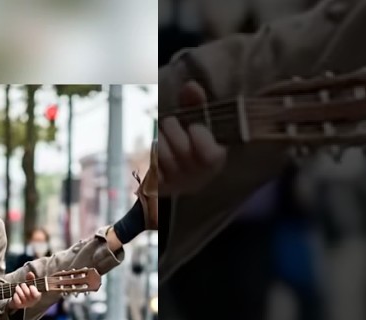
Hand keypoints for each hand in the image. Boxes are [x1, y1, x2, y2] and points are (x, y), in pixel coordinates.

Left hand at [8, 272, 41, 310]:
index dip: (33, 290)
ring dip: (18, 289)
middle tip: (22, 284)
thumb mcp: (29, 284)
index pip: (36, 295)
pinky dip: (15, 296)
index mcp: (37, 296)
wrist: (19, 300)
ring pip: (21, 296)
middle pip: (28, 294)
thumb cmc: (26, 290)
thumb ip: (30, 278)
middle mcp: (32, 302)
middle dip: (24, 286)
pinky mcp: (19, 306)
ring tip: (17, 287)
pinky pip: (17, 300)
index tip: (30, 286)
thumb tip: (30, 273)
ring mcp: (26, 304)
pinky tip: (15, 293)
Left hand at [158, 81, 226, 195]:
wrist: (180, 177)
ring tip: (161, 135)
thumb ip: (196, 104)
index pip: (210, 155)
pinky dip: (150, 155)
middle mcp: (198, 176)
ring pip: (162, 156)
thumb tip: (191, 85)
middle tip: (171, 122)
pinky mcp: (159, 188)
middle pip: (181, 150)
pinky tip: (155, 152)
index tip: (194, 126)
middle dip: (172, 128)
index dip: (199, 137)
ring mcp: (178, 184)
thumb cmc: (192, 143)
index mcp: (216, 160)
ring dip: (158, 139)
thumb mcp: (199, 122)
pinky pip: (149, 168)